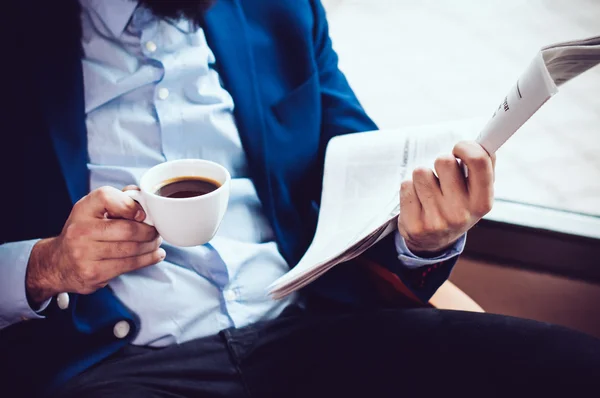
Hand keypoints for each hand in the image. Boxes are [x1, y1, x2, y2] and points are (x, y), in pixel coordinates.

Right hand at [26, 186, 163, 303]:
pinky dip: (147, 259)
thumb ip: (117, 200)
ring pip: (131, 249)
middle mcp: (80, 230)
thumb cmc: (84, 232)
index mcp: (82, 209)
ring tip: (156, 242)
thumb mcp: (92, 211)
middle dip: (150, 231)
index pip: (106, 197)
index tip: (142, 214)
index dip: (130, 205)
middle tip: (157, 231)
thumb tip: (143, 195)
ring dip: (151, 246)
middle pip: (128, 229)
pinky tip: (155, 255)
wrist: (57, 263)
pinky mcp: (93, 273)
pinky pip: (129, 265)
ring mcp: (85, 254)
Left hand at [398, 141, 495, 254]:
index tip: (459, 148)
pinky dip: (410, 188)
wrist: (433, 241)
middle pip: (444, 161)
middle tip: (443, 176)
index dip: (466, 147)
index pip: (479, 161)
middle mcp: (461, 214)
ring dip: (423, 176)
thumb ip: (483, 165)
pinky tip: (417, 201)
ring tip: (429, 191)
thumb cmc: (458, 205)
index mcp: (482, 203)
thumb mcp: (477, 191)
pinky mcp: (414, 225)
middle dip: (441, 163)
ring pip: (421, 172)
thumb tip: (485, 140)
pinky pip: (406, 185)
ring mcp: (437, 221)